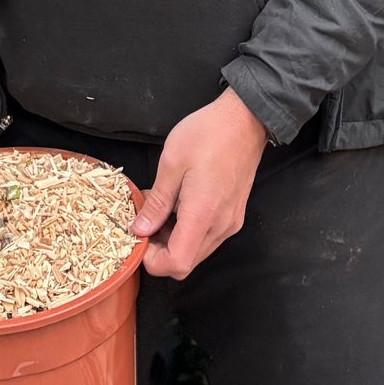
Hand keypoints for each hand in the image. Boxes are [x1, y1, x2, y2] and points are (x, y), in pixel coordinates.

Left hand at [131, 88, 266, 279]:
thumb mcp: (172, 162)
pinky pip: (208, 236)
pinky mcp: (234, 215)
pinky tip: (177, 203)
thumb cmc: (208, 134)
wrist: (245, 120)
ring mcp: (231, 222)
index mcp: (203, 215)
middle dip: (160, 249)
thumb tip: (141, 229)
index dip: (153, 261)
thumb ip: (157, 202)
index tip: (138, 237)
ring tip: (159, 207)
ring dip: (173, 239)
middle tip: (144, 220)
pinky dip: (188, 229)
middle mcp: (221, 226)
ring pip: (196, 250)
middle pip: (186, 262)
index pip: (177, 264)